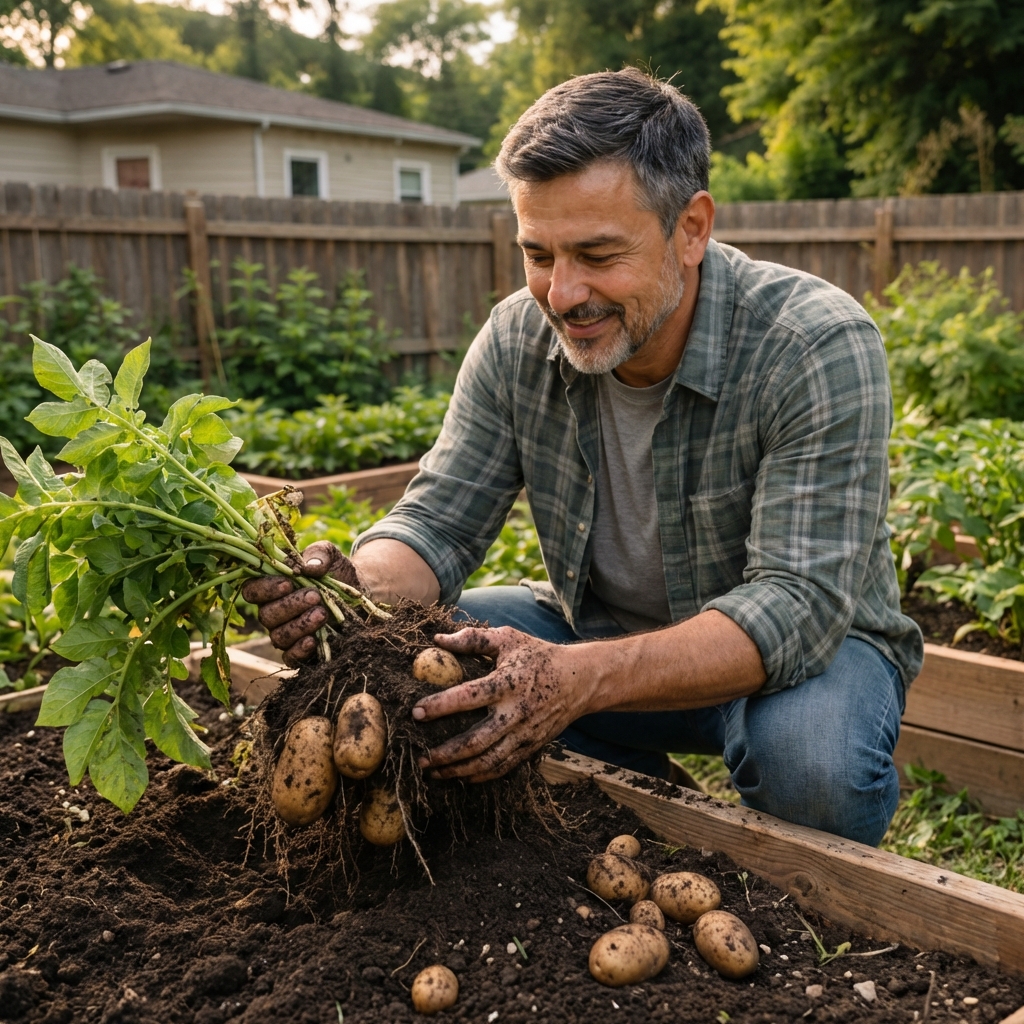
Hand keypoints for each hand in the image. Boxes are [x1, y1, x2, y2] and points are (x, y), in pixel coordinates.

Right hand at [240, 541, 359, 666]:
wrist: (359, 592)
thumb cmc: (336, 571)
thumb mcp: (330, 555)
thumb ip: (319, 554)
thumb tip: (309, 568)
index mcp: (272, 587)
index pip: (252, 591)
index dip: (265, 589)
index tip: (288, 583)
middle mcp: (274, 612)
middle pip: (266, 615)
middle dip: (290, 606)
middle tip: (315, 596)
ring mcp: (286, 632)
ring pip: (278, 636)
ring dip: (299, 625)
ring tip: (322, 613)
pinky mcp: (301, 650)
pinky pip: (290, 657)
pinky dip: (299, 651)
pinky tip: (313, 640)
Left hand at [410, 626, 591, 781]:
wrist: (579, 680)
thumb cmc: (538, 656)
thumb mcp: (509, 639)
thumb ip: (474, 639)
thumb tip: (438, 640)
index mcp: (508, 683)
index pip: (469, 696)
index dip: (441, 705)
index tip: (416, 712)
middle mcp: (516, 712)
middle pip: (477, 740)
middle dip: (445, 753)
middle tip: (419, 757)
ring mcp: (525, 734)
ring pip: (488, 760)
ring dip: (458, 770)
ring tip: (433, 772)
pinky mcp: (531, 747)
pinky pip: (503, 767)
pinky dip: (480, 776)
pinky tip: (461, 777)